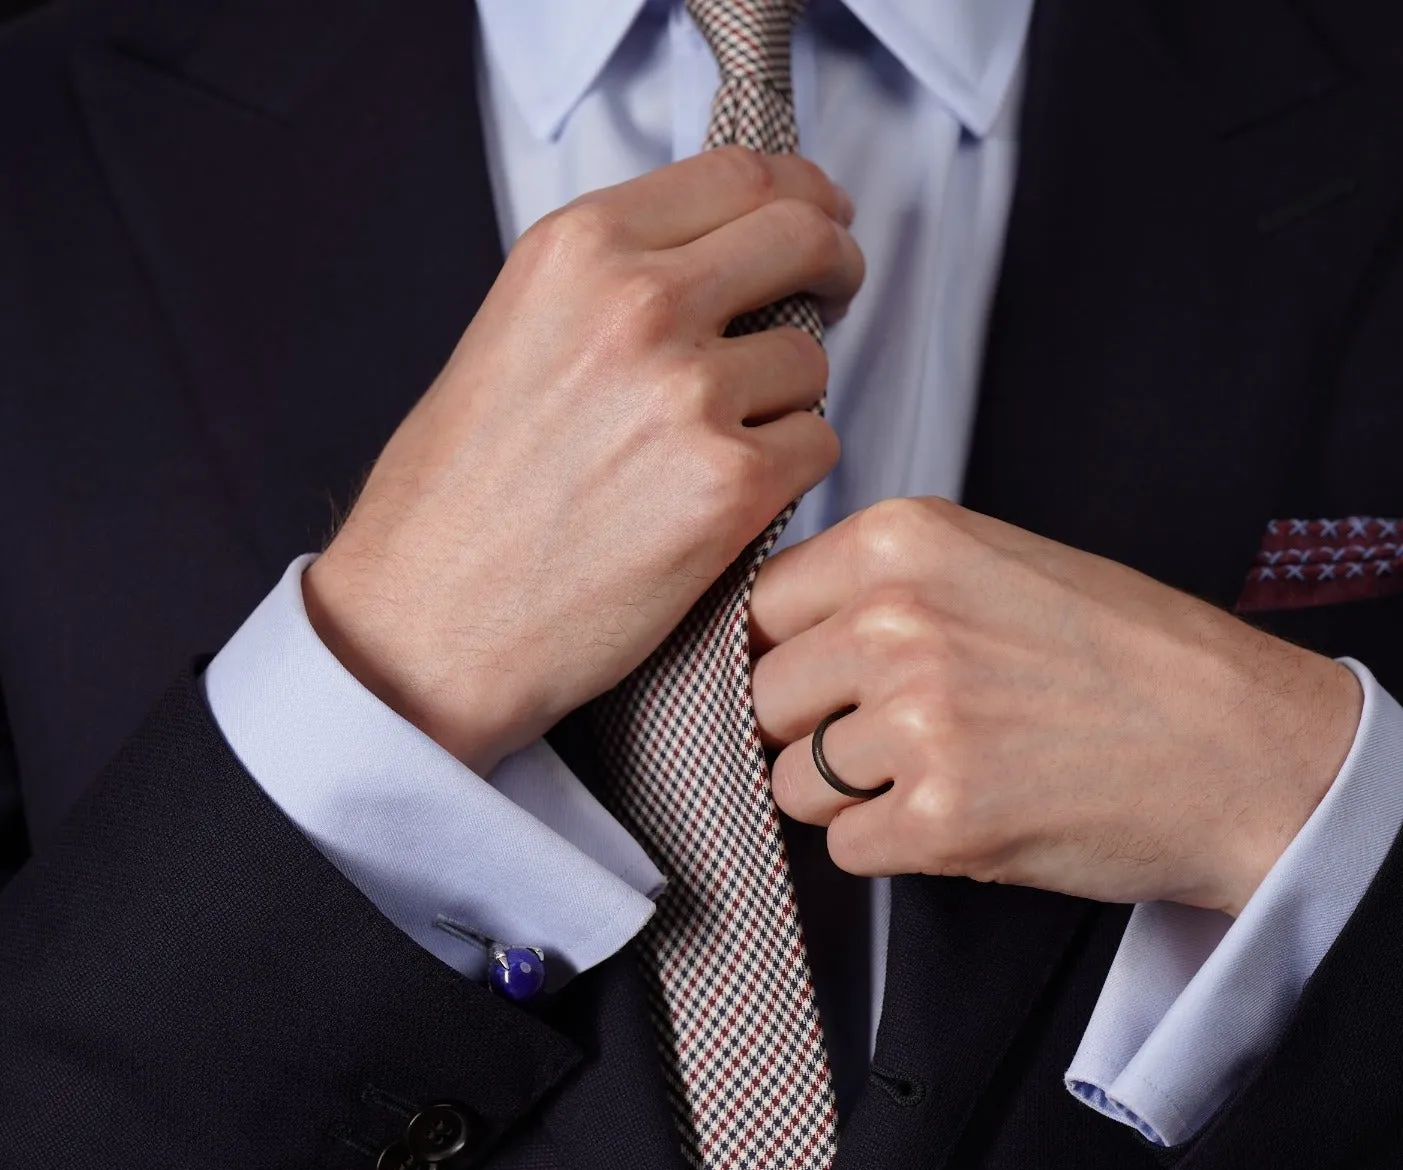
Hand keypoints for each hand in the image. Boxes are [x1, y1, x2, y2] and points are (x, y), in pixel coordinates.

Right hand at [304, 150, 864, 773]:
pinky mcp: (732, 485)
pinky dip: (790, 472)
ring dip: (786, 397)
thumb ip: (616, 278)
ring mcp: (690, 394)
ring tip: (714, 443)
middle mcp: (638, 304)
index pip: (739, 176)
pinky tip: (725, 498)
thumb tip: (722, 253)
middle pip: (802, 237)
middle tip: (836, 288)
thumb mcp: (517, 328)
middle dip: (834, 261)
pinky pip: (818, 446)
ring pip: (809, 360)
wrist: (427, 621)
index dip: (800, 192)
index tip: (820, 213)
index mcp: (578, 249)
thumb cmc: (457, 495)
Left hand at [748, 498, 1362, 915]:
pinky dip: (894, 848)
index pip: (760, 604)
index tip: (828, 678)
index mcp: (907, 539)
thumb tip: (779, 632)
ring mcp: (918, 718)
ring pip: (790, 781)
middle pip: (764, 696)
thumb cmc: (1137, 659)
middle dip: (814, 729)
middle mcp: (899, 618)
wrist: (1246, 745)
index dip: (791, 653)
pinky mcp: (941, 817)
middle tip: (901, 736)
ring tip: (944, 774)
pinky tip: (966, 817)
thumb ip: (888, 584)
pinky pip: (846, 849)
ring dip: (850, 795)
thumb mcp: (1004, 563)